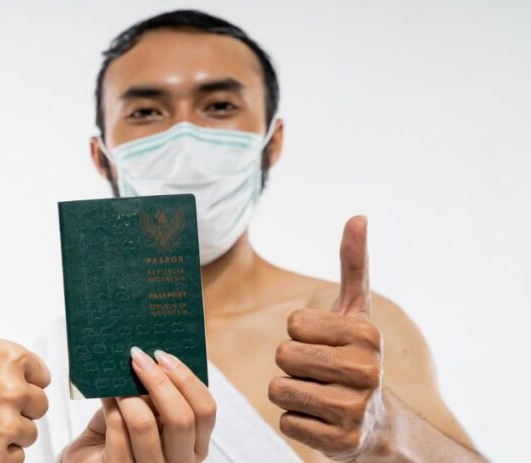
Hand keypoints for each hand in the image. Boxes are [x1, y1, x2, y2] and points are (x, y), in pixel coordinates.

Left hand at [64, 348, 215, 462]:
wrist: (91, 462)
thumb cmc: (120, 436)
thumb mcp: (146, 415)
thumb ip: (154, 396)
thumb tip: (148, 357)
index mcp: (193, 445)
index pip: (205, 411)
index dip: (187, 380)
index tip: (163, 356)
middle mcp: (179, 462)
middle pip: (181, 419)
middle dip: (158, 381)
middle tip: (138, 358)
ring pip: (145, 424)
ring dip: (128, 394)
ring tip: (116, 376)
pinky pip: (117, 432)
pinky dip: (110, 407)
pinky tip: (105, 394)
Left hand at [268, 215, 386, 460]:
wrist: (376, 423)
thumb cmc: (353, 356)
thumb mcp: (355, 311)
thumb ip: (353, 264)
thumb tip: (358, 216)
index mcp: (366, 334)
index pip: (294, 324)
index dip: (300, 334)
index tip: (324, 344)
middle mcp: (366, 372)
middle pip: (283, 356)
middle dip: (291, 364)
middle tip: (318, 372)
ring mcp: (354, 410)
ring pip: (278, 389)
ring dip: (290, 392)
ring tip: (318, 394)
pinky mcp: (340, 443)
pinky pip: (285, 422)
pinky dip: (295, 421)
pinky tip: (320, 420)